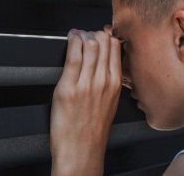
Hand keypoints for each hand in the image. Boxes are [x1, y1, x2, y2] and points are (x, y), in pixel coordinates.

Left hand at [50, 27, 121, 175]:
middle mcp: (103, 81)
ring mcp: (86, 83)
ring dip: (82, 35)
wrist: (81, 150)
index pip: (115, 48)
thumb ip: (108, 81)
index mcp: (114, 84)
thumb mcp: (110, 103)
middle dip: (94, 33)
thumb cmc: (93, 130)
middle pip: (103, 43)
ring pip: (89, 46)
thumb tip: (103, 62)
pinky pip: (73, 56)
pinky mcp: (68, 87)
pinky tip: (70, 37)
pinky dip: (72, 42)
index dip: (107, 35)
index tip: (100, 32)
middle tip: (87, 34)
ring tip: (77, 35)